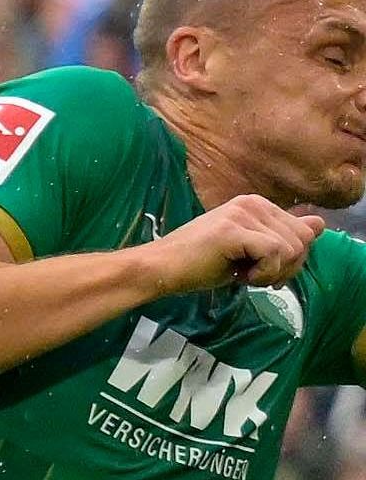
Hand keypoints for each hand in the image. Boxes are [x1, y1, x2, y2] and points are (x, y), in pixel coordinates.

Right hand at [137, 195, 322, 296]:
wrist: (160, 269)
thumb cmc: (198, 264)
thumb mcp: (250, 251)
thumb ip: (283, 237)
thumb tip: (320, 224)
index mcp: (257, 204)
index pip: (305, 230)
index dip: (292, 259)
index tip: (265, 271)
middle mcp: (253, 202)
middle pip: (303, 239)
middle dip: (286, 267)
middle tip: (255, 277)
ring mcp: (243, 213)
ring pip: (292, 248)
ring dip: (272, 272)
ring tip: (244, 276)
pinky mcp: (235, 229)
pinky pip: (275, 253)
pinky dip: (263, 273)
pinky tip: (240, 277)